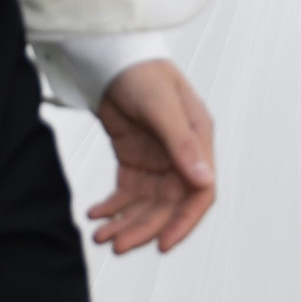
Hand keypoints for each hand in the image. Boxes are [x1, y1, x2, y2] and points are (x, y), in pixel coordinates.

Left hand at [87, 59, 214, 253]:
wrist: (111, 56)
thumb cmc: (143, 71)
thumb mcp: (163, 107)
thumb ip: (182, 144)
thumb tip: (204, 180)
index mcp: (198, 141)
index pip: (199, 193)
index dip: (184, 222)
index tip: (163, 245)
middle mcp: (180, 155)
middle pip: (167, 205)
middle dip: (143, 228)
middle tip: (117, 244)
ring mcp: (156, 159)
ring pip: (145, 204)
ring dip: (125, 222)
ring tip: (101, 235)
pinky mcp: (133, 158)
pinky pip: (126, 192)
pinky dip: (113, 207)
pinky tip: (97, 213)